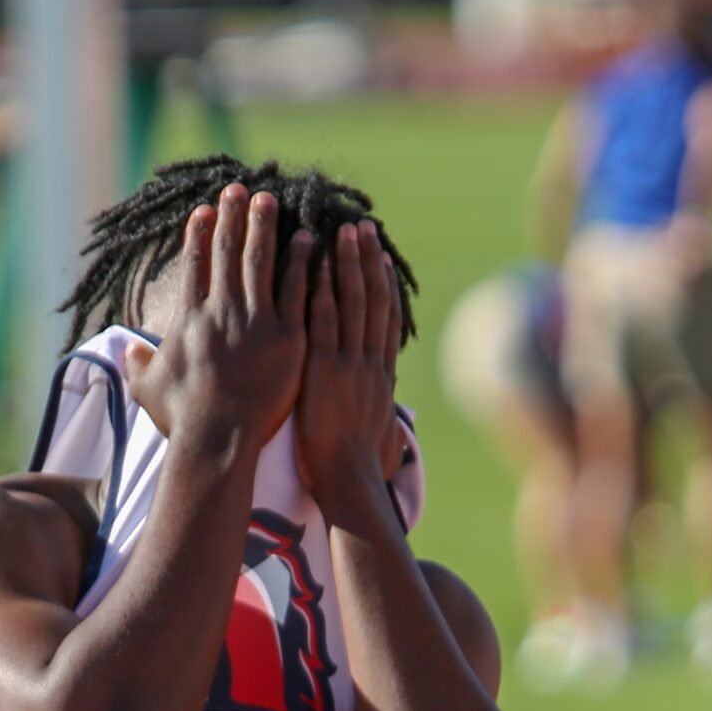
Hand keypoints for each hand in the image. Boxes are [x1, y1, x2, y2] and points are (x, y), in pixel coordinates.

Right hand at [124, 186, 311, 458]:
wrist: (217, 440)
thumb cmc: (182, 419)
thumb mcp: (147, 390)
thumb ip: (138, 365)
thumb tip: (128, 351)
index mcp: (191, 319)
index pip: (196, 265)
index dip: (200, 234)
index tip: (205, 211)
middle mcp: (223, 311)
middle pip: (230, 252)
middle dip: (234, 216)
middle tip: (240, 189)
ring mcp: (258, 322)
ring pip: (263, 262)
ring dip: (266, 226)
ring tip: (271, 200)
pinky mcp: (289, 338)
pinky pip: (298, 291)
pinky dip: (303, 262)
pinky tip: (309, 239)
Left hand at [296, 220, 405, 509]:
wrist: (349, 482)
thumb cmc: (360, 473)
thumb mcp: (381, 446)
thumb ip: (387, 431)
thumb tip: (397, 437)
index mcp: (382, 377)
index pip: (386, 322)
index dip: (384, 287)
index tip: (380, 260)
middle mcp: (370, 363)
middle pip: (373, 301)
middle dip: (368, 262)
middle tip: (361, 228)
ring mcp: (349, 363)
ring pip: (352, 302)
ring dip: (347, 263)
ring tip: (343, 232)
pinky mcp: (325, 369)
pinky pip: (324, 320)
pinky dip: (322, 289)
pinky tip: (315, 264)